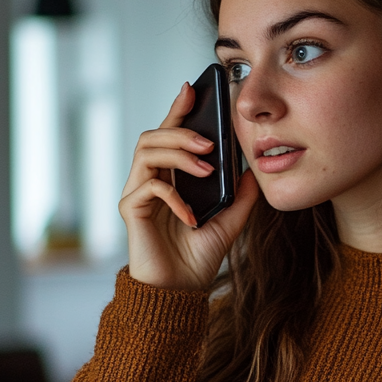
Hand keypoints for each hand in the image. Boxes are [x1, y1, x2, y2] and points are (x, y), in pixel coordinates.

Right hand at [119, 81, 258, 290]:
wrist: (180, 293)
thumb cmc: (197, 258)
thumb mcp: (230, 221)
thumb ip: (239, 195)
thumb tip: (251, 168)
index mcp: (170, 178)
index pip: (170, 135)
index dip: (178, 110)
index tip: (192, 89)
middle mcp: (150, 181)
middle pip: (153, 136)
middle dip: (182, 132)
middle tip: (210, 142)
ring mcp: (137, 194)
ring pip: (146, 152)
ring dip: (178, 154)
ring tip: (206, 168)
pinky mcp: (131, 211)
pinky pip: (149, 188)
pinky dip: (175, 197)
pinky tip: (192, 216)